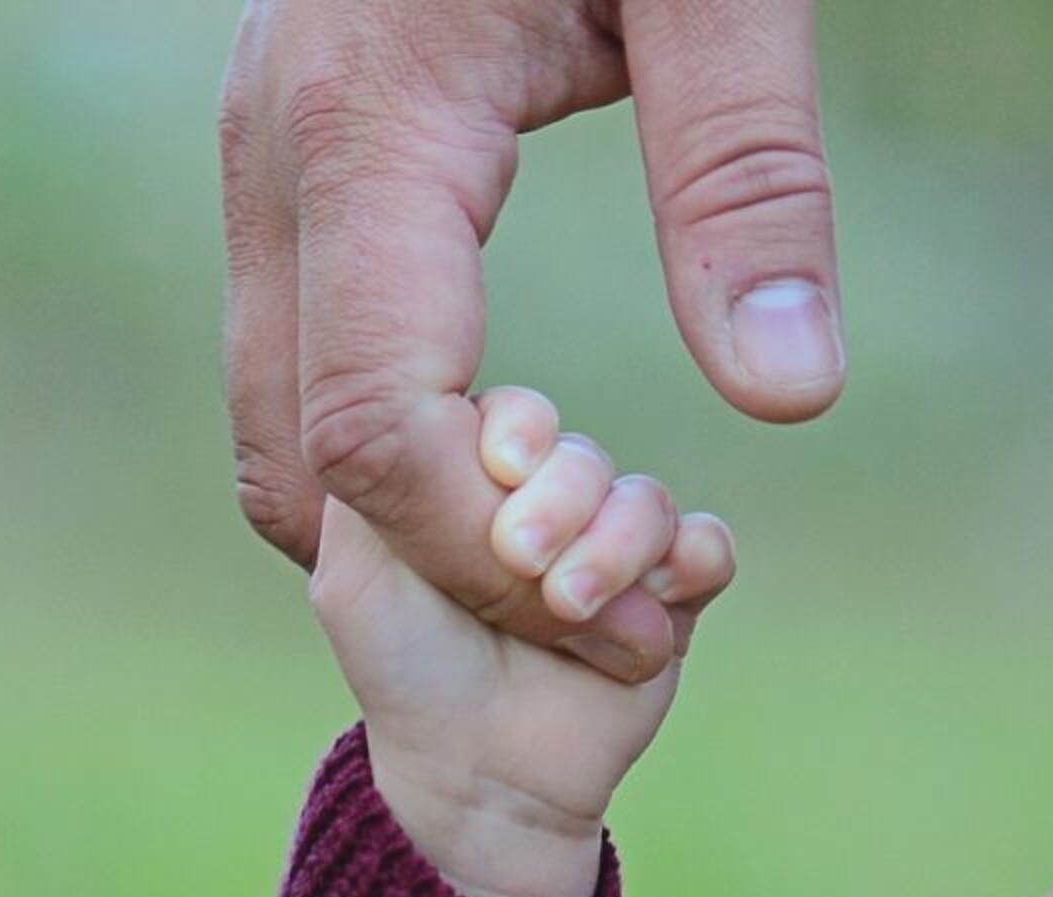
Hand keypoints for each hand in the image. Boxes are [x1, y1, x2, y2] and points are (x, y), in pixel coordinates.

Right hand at [220, 0, 841, 682]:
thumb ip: (749, 172)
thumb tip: (786, 393)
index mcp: (371, 125)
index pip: (379, 431)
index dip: (496, 562)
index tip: (641, 613)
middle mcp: (277, 156)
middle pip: (299, 459)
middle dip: (449, 575)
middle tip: (622, 613)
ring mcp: (266, 158)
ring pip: (278, 423)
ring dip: (410, 529)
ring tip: (586, 552)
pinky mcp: (298, 161)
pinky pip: (300, 361)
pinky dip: (388, 458)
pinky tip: (521, 467)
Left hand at [309, 387, 734, 896]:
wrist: (477, 777)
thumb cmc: (407, 672)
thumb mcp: (354, 572)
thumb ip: (368, 478)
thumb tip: (416, 398)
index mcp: (480, 488)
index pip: (517, 416)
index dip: (517, 432)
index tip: (499, 470)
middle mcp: (554, 509)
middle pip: (584, 455)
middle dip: (561, 502)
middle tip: (523, 561)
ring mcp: (618, 553)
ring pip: (647, 500)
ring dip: (615, 547)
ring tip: (571, 607)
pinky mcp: (674, 602)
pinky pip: (709, 546)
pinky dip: (690, 561)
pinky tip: (655, 602)